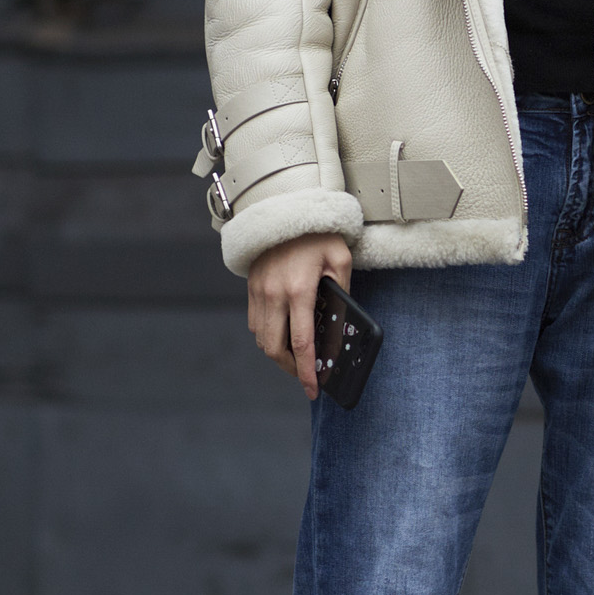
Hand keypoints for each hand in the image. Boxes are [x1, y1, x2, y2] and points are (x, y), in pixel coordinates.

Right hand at [246, 232, 352, 398]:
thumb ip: (342, 289)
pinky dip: (268, 336)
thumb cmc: (317, 232)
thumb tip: (340, 319)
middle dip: (290, 369)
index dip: (306, 371)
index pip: (301, 343)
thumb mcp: (340, 257)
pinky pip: (255, 323)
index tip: (312, 389)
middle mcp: (274, 294)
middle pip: (275, 349)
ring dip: (278, 353)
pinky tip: (283, 334)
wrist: (284, 206)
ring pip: (262, 339)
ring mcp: (258, 292)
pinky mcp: (251, 287)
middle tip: (306, 375)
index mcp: (299, 290)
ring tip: (297, 357)